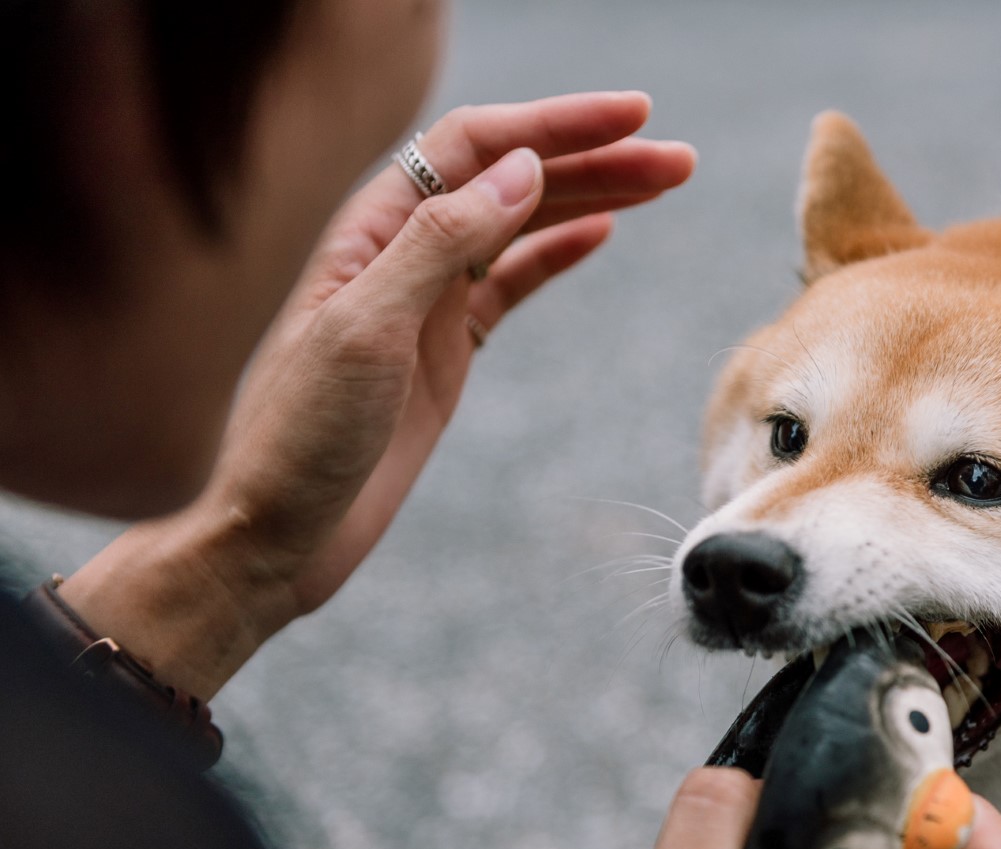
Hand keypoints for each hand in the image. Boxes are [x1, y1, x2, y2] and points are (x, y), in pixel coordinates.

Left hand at [61, 93, 694, 697]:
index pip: (474, 146)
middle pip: (511, 178)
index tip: (631, 117)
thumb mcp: (366, 331)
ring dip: (592, 199)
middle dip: (595, 159)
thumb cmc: (299, 436)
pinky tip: (602, 231)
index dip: (556, 123)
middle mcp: (402, 253)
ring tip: (664, 183)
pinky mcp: (445, 351)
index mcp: (371, 231)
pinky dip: (559, 253)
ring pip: (522, 226)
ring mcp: (427, 302)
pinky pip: (512, 283)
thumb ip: (441, 244)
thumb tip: (520, 168)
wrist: (277, 535)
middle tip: (678, 159)